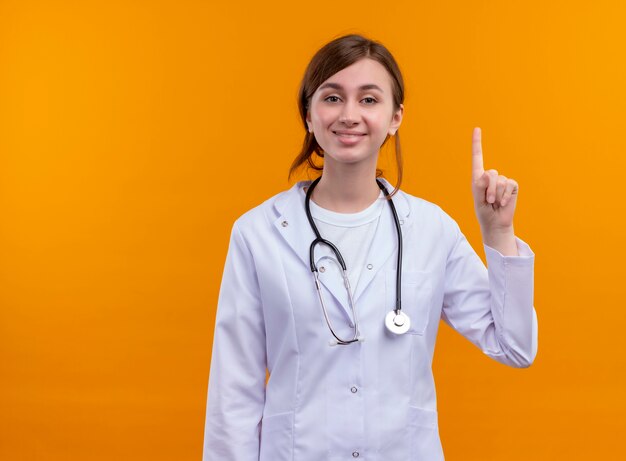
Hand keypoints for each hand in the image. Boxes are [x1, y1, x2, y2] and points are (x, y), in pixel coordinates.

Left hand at [471, 127, 518, 246]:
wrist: (496, 222)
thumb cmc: (484, 212)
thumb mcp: (478, 201)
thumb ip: (480, 187)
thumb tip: (487, 174)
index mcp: (478, 178)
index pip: (477, 157)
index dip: (477, 143)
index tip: (477, 129)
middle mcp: (490, 176)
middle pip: (491, 173)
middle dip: (489, 189)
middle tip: (488, 201)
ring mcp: (502, 181)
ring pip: (500, 181)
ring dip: (496, 194)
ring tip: (494, 203)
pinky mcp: (512, 186)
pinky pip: (510, 185)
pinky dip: (506, 195)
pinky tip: (503, 202)